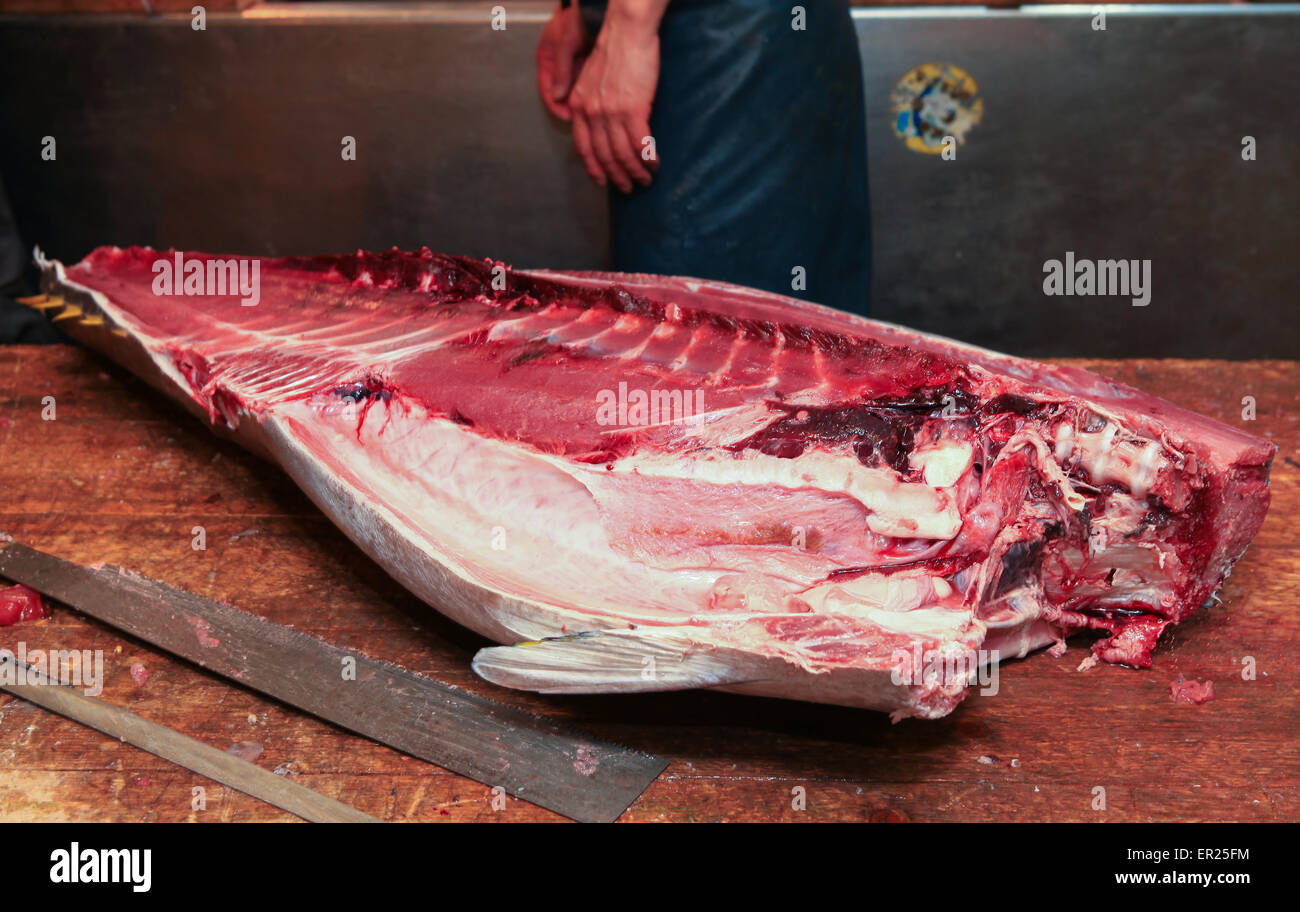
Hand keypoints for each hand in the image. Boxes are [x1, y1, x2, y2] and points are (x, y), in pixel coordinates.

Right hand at [536, 2, 590, 120]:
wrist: (593, 4)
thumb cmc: (575, 16)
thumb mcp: (566, 42)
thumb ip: (561, 69)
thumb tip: (557, 96)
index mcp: (547, 59)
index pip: (547, 91)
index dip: (556, 107)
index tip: (567, 117)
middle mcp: (559, 65)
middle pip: (563, 94)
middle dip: (572, 109)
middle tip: (583, 121)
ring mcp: (573, 64)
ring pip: (576, 91)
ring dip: (583, 104)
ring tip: (593, 115)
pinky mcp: (586, 63)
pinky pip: (588, 84)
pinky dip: (593, 94)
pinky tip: (602, 101)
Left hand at [566, 3, 663, 192]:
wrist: (627, 31)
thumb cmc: (614, 51)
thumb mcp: (590, 77)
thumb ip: (588, 100)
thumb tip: (590, 120)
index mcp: (579, 106)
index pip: (583, 147)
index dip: (594, 168)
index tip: (602, 181)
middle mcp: (592, 113)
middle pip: (604, 156)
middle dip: (617, 176)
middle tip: (627, 188)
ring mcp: (611, 113)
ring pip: (622, 154)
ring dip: (635, 172)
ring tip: (644, 180)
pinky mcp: (633, 110)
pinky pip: (640, 144)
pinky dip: (648, 158)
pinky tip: (655, 164)